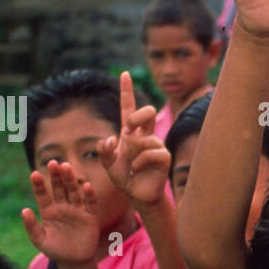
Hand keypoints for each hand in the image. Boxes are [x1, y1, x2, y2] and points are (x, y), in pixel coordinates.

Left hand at [21, 161, 99, 265]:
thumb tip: (24, 210)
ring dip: (70, 180)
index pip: (43, 194)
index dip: (39, 185)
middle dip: (56, 176)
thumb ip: (31, 226)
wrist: (74, 262)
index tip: (33, 174)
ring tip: (66, 167)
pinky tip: (86, 185)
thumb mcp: (40, 240)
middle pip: (59, 188)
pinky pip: (90, 203)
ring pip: (73, 191)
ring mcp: (77, 210)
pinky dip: (89, 195)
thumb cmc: (55, 250)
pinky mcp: (90, 217)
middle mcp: (63, 207)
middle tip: (53, 162)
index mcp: (49, 211)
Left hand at [98, 71, 169, 206]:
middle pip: (147, 111)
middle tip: (129, 128)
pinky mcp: (164, 156)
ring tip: (132, 166)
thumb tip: (112, 137)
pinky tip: (137, 169)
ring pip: (143, 138)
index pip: (128, 107)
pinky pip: (149, 152)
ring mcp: (157, 144)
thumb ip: (104, 150)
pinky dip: (138, 162)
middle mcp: (145, 135)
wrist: (137, 194)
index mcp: (130, 132)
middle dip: (138, 115)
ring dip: (132, 153)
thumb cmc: (125, 177)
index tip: (124, 74)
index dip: (126, 91)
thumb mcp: (108, 163)